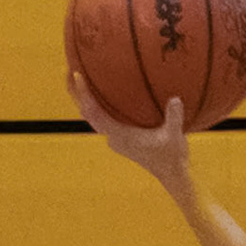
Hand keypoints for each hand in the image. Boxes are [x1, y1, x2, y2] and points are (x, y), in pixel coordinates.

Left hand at [70, 71, 191, 189]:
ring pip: (92, 117)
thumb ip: (174, 118)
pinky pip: (102, 119)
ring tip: (80, 80)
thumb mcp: (175, 137)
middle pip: (86, 113)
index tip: (76, 75)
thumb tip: (175, 98)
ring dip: (85, 100)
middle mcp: (112, 137)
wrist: (171, 175)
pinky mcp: (119, 139)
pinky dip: (97, 106)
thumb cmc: (172, 157)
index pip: (94, 112)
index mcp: (119, 135)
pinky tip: (102, 94)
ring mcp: (114, 139)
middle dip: (77, 93)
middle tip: (70, 70)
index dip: (83, 94)